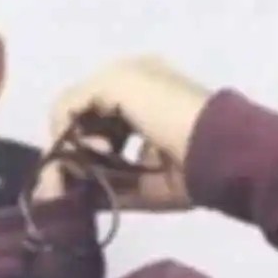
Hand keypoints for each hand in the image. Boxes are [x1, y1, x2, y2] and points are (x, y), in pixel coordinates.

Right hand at [33, 56, 212, 211]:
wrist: (216, 150)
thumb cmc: (165, 109)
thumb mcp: (114, 82)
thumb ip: (72, 101)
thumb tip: (61, 138)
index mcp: (132, 83)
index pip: (80, 103)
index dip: (67, 122)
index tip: (68, 142)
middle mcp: (136, 114)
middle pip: (84, 135)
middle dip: (70, 151)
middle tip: (70, 166)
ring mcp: (143, 153)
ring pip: (93, 165)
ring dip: (79, 173)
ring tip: (83, 180)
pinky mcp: (151, 186)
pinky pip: (112, 192)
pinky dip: (95, 195)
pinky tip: (87, 196)